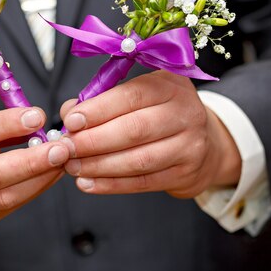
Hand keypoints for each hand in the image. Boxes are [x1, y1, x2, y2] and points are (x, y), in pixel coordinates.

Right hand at [0, 107, 71, 233]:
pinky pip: (8, 208)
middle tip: (62, 148)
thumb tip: (35, 122)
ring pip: (4, 198)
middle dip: (31, 161)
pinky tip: (48, 175)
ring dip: (39, 179)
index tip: (37, 116)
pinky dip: (33, 190)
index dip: (6, 124)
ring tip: (62, 161)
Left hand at [60, 71, 240, 197]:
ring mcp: (190, 145)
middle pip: (135, 129)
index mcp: (170, 85)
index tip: (70, 121)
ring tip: (72, 167)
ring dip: (99, 166)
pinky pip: (143, 182)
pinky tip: (88, 183)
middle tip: (66, 149)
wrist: (204, 142)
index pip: (132, 96)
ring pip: (138, 159)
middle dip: (94, 141)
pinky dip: (111, 185)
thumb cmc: (160, 113)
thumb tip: (69, 112)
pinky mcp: (186, 173)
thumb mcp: (139, 95)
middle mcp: (185, 112)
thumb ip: (103, 99)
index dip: (98, 109)